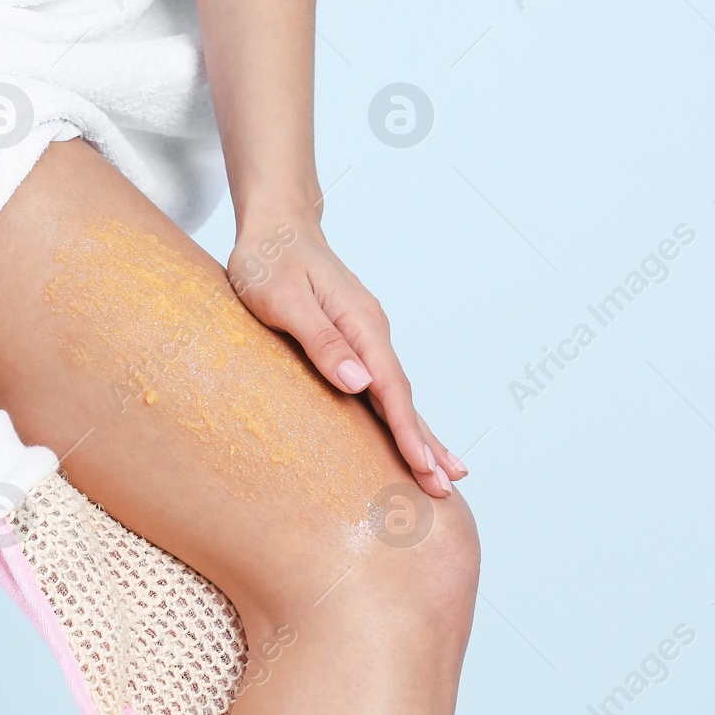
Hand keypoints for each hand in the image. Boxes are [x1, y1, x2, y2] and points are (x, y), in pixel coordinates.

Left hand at [227, 214, 465, 497]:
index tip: (425, 468)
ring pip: (397, 392)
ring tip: (442, 472)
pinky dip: (398, 413)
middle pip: (404, 396)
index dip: (406, 432)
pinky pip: (382, 383)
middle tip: (446, 488)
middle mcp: (371, 330)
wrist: (276, 225)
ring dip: (418, 433)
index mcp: (360, 323)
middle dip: (424, 444)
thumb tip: (360, 382)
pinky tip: (405, 431)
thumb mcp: (283, 298)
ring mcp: (366, 334)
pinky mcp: (354, 338)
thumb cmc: (269, 260)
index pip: (390, 387)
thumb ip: (321, 339)